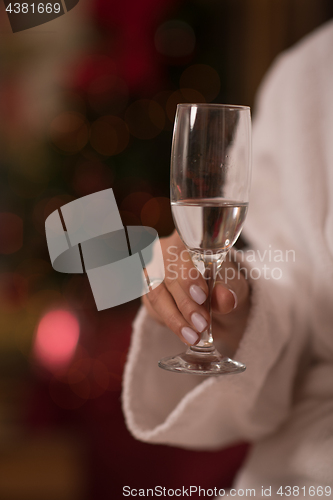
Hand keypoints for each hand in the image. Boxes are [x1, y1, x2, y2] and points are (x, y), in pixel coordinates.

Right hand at [142, 230, 250, 354]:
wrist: (218, 301)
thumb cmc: (226, 284)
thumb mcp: (234, 285)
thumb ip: (229, 289)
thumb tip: (225, 299)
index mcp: (187, 239)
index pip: (182, 252)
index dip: (188, 274)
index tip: (202, 296)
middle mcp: (164, 251)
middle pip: (167, 276)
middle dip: (185, 304)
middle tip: (202, 324)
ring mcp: (151, 272)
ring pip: (156, 295)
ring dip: (175, 319)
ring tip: (193, 336)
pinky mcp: (147, 293)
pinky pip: (154, 309)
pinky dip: (170, 323)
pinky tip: (186, 332)